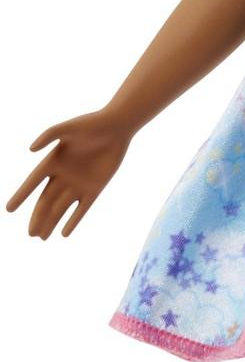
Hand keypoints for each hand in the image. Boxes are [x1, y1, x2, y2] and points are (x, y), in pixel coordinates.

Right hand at [5, 109, 132, 238]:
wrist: (117, 128)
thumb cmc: (91, 124)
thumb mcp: (69, 128)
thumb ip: (48, 136)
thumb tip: (30, 149)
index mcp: (53, 161)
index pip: (32, 183)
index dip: (21, 196)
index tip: (9, 209)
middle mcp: (63, 175)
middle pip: (46, 201)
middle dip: (38, 217)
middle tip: (30, 234)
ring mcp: (78, 183)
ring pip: (61, 208)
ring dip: (51, 222)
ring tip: (41, 237)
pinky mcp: (95, 189)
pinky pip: (82, 209)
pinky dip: (73, 221)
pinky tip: (64, 233)